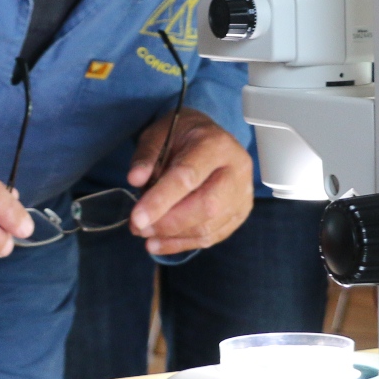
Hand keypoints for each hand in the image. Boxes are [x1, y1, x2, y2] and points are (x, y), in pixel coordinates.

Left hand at [126, 109, 252, 255]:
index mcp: (216, 144)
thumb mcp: (158, 134)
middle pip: (207, 206)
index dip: (161, 200)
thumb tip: (135, 179)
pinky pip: (212, 237)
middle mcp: (237, 170)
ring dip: (172, 236)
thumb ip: (146, 156)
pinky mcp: (240, 213)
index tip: (137, 218)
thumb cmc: (183, 135)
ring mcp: (243, 194)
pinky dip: (182, 244)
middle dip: (169, 223)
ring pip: (209, 226)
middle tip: (138, 227)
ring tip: (144, 233)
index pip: (188, 176)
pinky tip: (159, 243)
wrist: (210, 138)